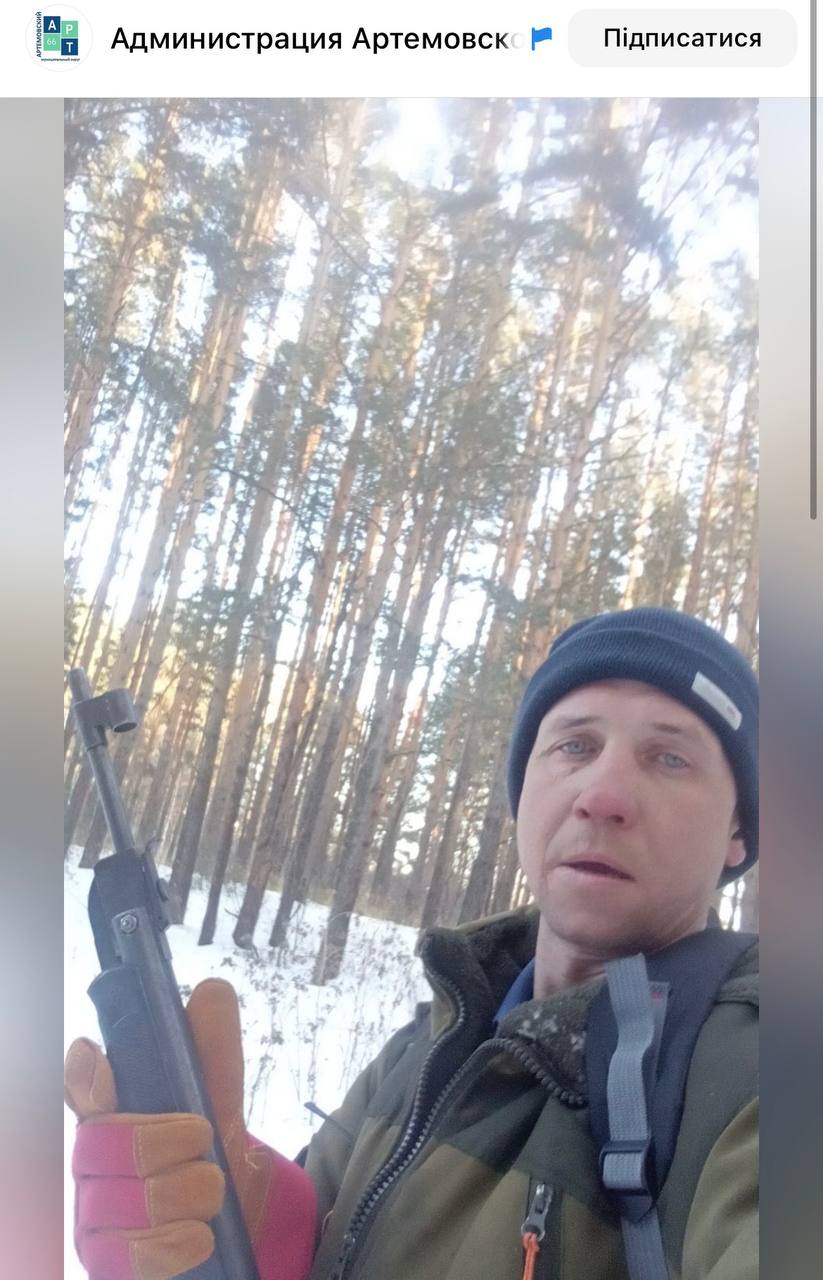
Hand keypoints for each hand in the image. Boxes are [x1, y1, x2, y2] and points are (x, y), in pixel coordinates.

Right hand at [65, 978, 316, 1279]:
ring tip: (211, 1192)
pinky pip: (129, 1256)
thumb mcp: (223, 1101)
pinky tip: (198, 1236)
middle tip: (205, 1141)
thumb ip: (215, 1052)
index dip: (86, 1075)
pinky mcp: (108, 1263)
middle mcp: (93, 1162)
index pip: (82, 1086)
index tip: (98, 1059)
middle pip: (104, 1142)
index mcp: (113, 1111)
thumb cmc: (212, 1154)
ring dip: (186, 1194)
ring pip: (123, 1201)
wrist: (235, 1222)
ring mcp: (94, 1216)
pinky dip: (174, 1244)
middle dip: (166, 1141)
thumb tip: (211, 990)